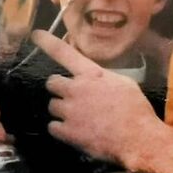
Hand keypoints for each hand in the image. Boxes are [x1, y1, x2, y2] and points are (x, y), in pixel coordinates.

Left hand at [33, 29, 160, 164]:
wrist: (137, 138)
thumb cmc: (136, 110)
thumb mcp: (124, 84)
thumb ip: (104, 78)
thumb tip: (96, 78)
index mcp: (91, 74)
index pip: (64, 53)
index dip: (48, 42)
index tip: (36, 35)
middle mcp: (76, 88)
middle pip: (52, 83)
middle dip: (59, 89)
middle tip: (71, 98)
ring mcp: (70, 110)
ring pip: (52, 106)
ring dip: (61, 111)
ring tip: (77, 118)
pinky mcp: (67, 131)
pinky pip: (52, 127)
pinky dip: (60, 130)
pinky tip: (73, 132)